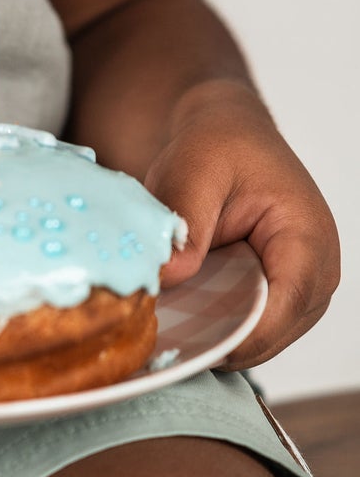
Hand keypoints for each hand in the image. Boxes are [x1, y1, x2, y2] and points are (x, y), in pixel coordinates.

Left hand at [144, 80, 340, 367]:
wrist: (226, 134)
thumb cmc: (218, 144)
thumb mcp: (193, 169)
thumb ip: (186, 223)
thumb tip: (168, 278)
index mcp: (308, 238)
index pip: (285, 304)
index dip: (238, 332)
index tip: (187, 342)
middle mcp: (316, 272)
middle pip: (272, 333)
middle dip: (219, 340)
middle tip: (160, 341)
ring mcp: (300, 290)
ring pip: (259, 340)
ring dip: (215, 337)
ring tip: (167, 328)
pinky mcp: (277, 296)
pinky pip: (248, 328)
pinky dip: (215, 327)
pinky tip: (179, 318)